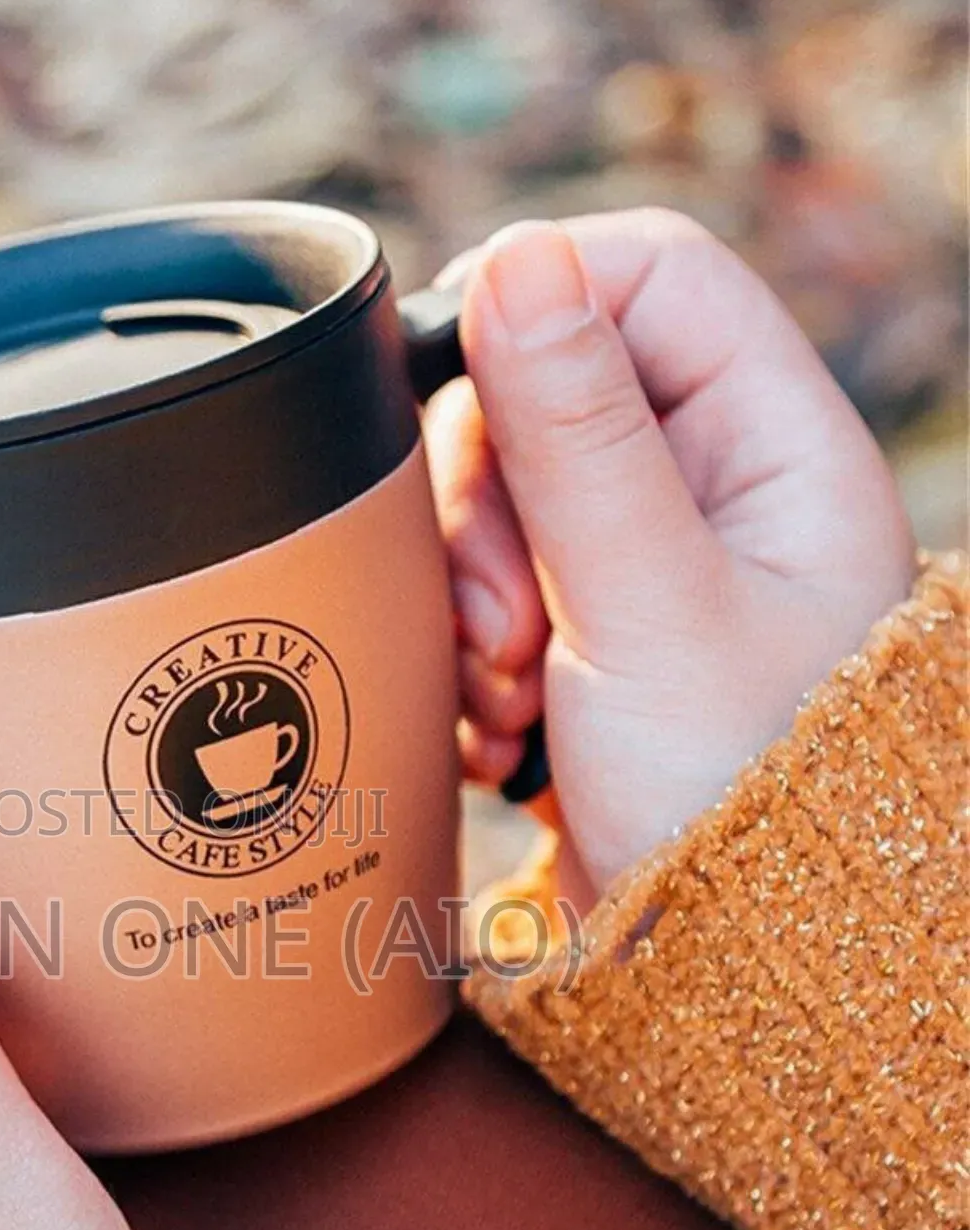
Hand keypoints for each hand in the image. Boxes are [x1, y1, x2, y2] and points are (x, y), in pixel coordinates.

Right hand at [428, 209, 914, 899]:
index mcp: (772, 446)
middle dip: (488, 501)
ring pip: (500, 490)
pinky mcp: (583, 630)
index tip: (458, 380)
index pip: (651, 278)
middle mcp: (711, 487)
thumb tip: (518, 257)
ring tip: (511, 696)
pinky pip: (485, 576)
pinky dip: (470, 643)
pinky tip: (504, 725)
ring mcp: (642, 560)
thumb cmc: (738, 798)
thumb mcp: (650, 602)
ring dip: (472, 588)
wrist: (717, 972)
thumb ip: (576, 431)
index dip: (543, 299)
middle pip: (548, 389)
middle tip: (504, 623)